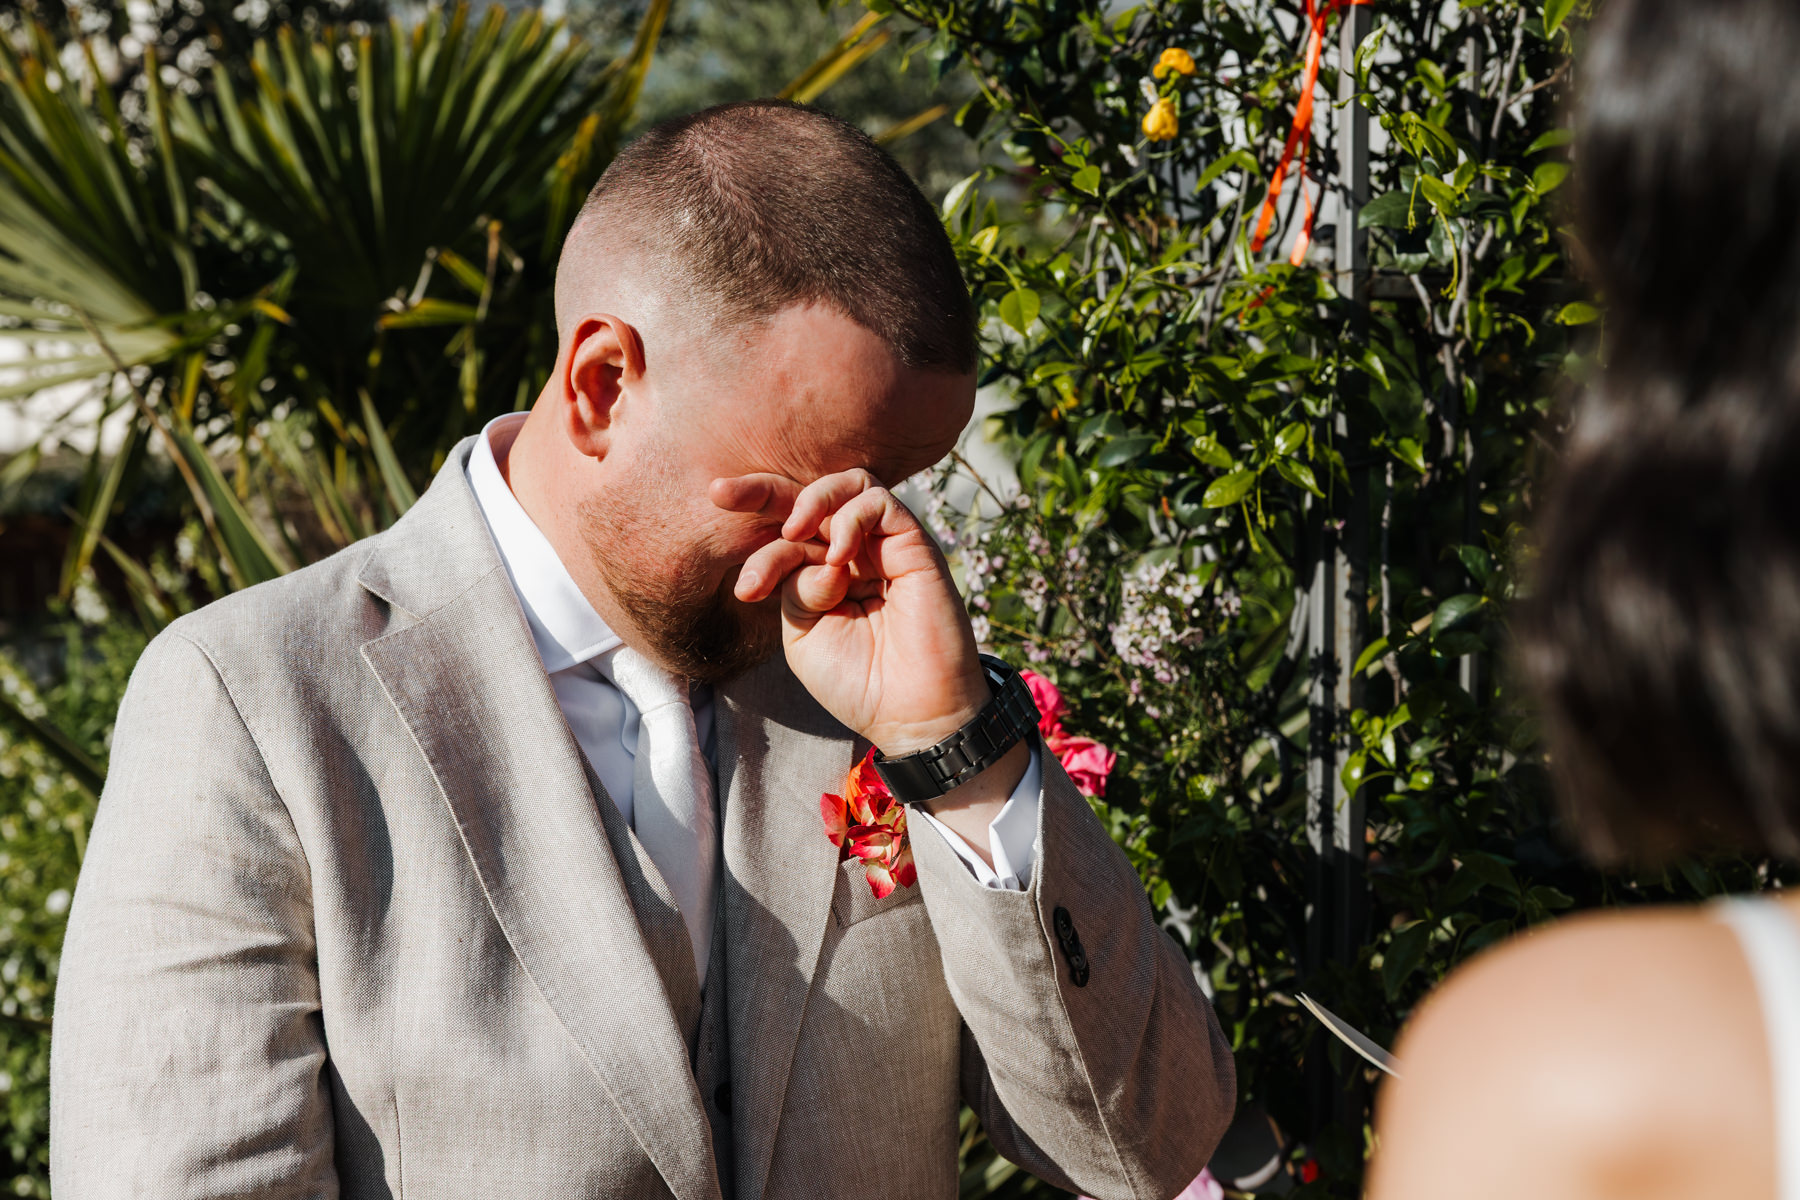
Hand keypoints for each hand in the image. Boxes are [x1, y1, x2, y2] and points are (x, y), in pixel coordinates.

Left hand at [713, 469, 988, 753]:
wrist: (910, 714)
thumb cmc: (859, 682)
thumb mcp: (803, 634)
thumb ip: (793, 586)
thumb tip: (808, 549)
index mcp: (823, 575)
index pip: (785, 537)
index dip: (755, 547)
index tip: (746, 591)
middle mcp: (853, 553)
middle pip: (809, 498)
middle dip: (760, 489)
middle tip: (719, 493)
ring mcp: (884, 547)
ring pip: (849, 486)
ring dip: (812, 501)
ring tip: (794, 531)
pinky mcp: (914, 546)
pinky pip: (879, 502)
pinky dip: (850, 519)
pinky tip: (839, 559)